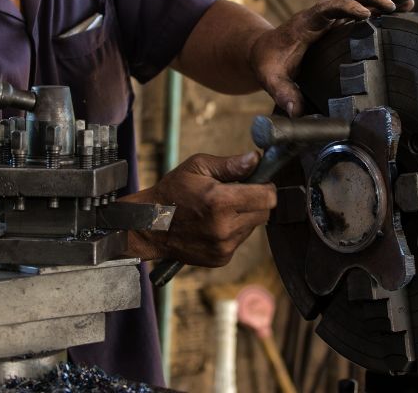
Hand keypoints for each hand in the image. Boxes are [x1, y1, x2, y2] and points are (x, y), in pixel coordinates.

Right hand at [122, 152, 276, 266]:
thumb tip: (256, 159)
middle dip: (255, 201)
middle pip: (264, 213)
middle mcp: (225, 228)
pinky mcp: (221, 258)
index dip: (266, 187)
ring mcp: (223, 246)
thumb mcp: (197, 167)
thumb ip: (230, 164)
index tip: (258, 183)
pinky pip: (239, 241)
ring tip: (219, 210)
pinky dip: (233, 231)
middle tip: (235, 195)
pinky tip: (214, 224)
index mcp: (220, 202)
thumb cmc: (172, 193)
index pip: (267, 197)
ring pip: (252, 227)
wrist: (149, 226)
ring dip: (243, 217)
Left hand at [250, 0, 413, 116]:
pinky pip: (362, 6)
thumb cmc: (268, 63)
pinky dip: (382, 5)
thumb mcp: (270, 78)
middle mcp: (321, 14)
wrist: (264, 50)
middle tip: (394, 5)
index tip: (366, 14)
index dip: (346, 8)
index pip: (327, 8)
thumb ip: (282, 93)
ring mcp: (331, 16)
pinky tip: (404, 8)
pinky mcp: (339, 21)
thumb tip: (296, 112)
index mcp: (306, 23)